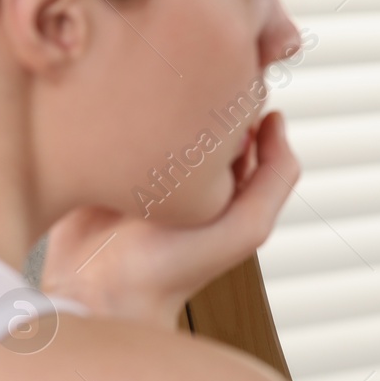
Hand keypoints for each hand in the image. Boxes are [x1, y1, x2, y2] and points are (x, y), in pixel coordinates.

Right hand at [39, 111, 300, 326]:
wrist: (102, 292)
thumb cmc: (180, 266)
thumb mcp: (249, 225)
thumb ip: (277, 174)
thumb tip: (276, 116)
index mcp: (225, 177)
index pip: (243, 118)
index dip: (239, 98)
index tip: (224, 91)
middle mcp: (186, 165)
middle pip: (201, 108)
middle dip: (196, 92)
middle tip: (183, 88)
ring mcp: (144, 160)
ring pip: (158, 108)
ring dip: (154, 94)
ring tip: (149, 94)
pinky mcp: (102, 158)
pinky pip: (114, 120)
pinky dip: (117, 106)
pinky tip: (117, 100)